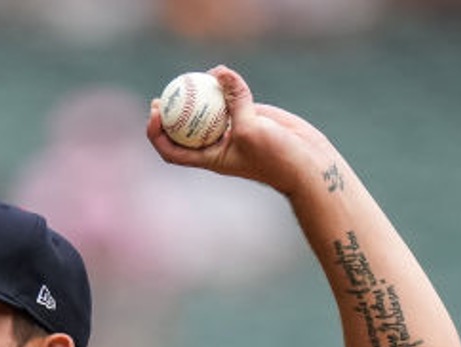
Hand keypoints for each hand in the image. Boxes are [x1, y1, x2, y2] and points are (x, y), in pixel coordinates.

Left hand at [145, 65, 324, 195]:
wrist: (306, 162)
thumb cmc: (275, 156)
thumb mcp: (251, 128)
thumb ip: (235, 100)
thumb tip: (220, 71)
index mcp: (210, 158)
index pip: (173, 151)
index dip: (157, 135)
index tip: (154, 114)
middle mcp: (217, 145)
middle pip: (184, 131)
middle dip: (170, 114)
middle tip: (161, 95)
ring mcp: (233, 131)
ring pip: (207, 112)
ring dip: (197, 97)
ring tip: (190, 79)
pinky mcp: (249, 116)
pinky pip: (231, 100)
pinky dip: (224, 87)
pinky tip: (220, 72)